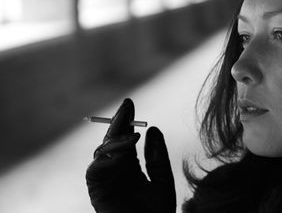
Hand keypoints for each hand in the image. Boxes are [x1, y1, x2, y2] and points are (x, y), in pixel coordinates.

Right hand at [86, 98, 175, 212]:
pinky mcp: (97, 187)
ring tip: (133, 136)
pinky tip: (125, 152)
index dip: (126, 121)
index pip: (126, 138)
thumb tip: (153, 128)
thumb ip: (157, 155)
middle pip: (113, 139)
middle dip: (118, 121)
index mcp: (130, 165)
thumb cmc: (156, 212)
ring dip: (116, 139)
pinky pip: (96, 167)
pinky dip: (108, 158)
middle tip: (126, 106)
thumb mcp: (162, 179)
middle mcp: (116, 168)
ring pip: (103, 150)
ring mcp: (105, 177)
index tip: (130, 103)